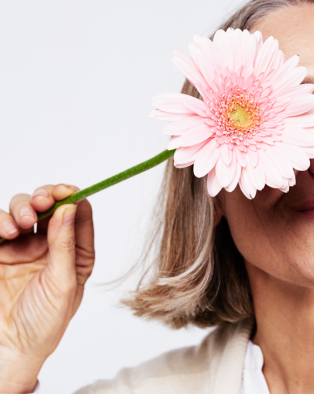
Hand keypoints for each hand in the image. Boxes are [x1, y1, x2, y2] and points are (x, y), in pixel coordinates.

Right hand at [0, 184, 94, 392]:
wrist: (8, 349)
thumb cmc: (44, 323)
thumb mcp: (63, 283)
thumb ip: (65, 245)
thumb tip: (71, 208)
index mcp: (74, 253)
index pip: (78, 217)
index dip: (74, 199)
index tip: (69, 191)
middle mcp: (49, 246)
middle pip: (50, 207)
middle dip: (47, 197)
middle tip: (44, 200)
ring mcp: (21, 247)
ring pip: (23, 210)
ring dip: (24, 207)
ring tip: (23, 223)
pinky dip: (1, 220)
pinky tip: (7, 231)